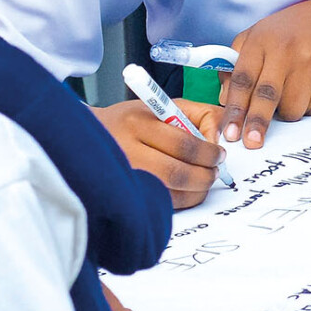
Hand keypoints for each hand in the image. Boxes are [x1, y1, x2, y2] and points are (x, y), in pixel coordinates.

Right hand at [96, 100, 223, 209]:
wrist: (91, 139)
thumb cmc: (132, 122)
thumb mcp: (163, 105)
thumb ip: (198, 114)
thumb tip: (219, 138)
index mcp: (137, 124)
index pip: (183, 144)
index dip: (209, 153)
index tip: (219, 155)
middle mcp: (127, 151)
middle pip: (177, 173)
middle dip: (205, 176)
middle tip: (214, 171)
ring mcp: (124, 177)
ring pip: (170, 195)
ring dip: (196, 192)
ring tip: (203, 182)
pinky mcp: (123, 196)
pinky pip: (159, 205)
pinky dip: (180, 200)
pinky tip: (186, 191)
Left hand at [218, 0, 310, 145]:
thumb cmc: (288, 32)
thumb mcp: (255, 37)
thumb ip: (235, 65)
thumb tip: (224, 101)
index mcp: (261, 41)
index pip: (243, 79)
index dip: (235, 108)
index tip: (229, 132)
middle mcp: (285, 53)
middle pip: (267, 95)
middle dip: (258, 122)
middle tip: (251, 143)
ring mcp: (310, 65)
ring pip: (292, 109)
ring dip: (286, 113)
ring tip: (288, 93)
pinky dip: (306, 107)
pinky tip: (308, 88)